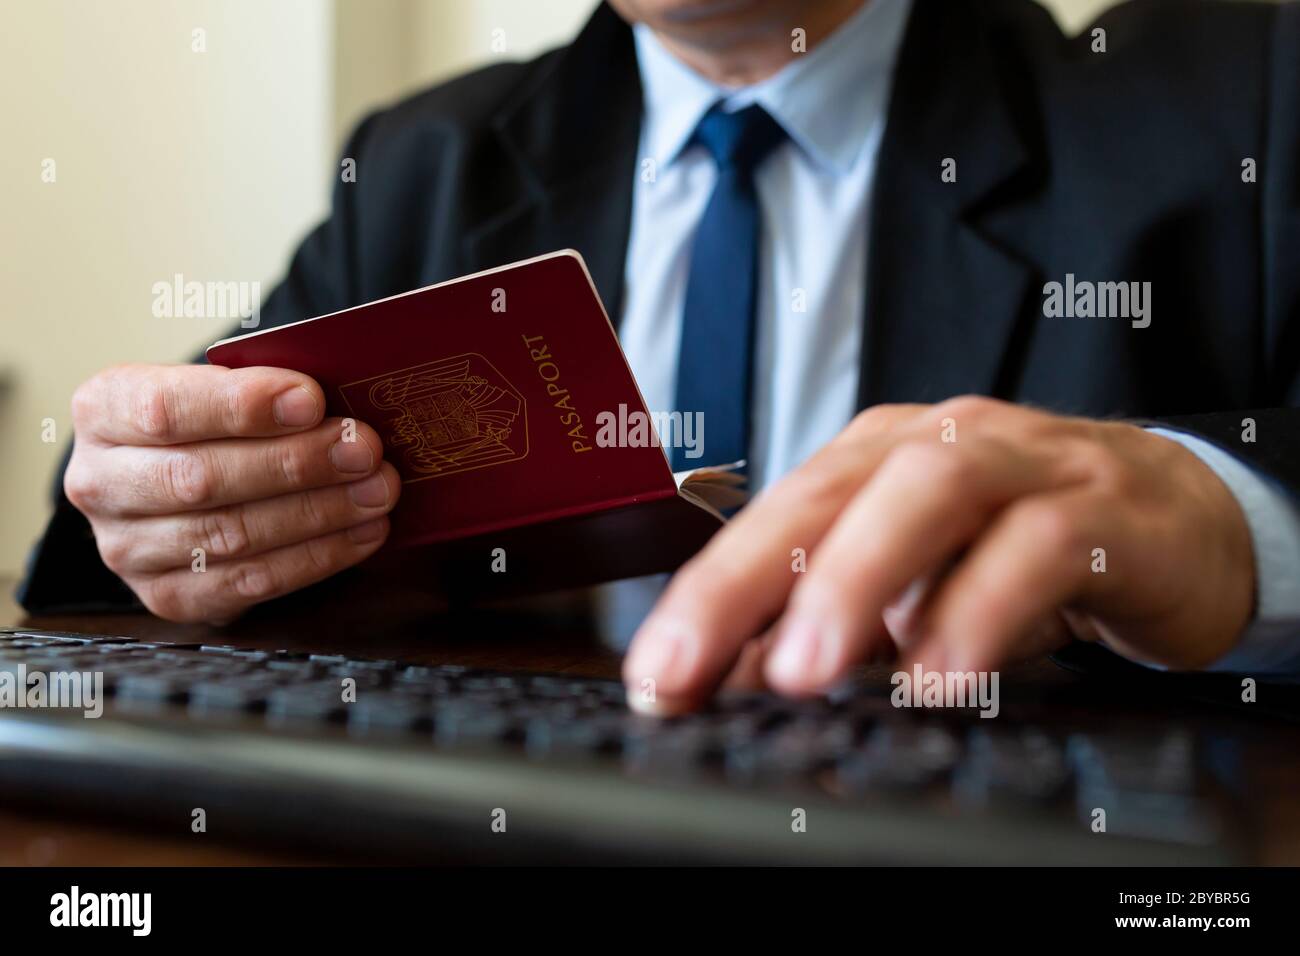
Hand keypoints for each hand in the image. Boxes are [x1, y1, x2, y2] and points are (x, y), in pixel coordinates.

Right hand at [64, 364, 399, 622]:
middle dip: (296, 464)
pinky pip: (250, 582)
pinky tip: (364, 532)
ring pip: (230, 535)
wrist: (172, 479)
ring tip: (377, 490)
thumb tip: (339, 401)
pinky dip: (317, 556)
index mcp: (103, 410)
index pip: (166, 409)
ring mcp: (127, 549)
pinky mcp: (167, 597)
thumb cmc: (210, 421)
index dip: (241, 407)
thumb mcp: (218, 385)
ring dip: (318, 513)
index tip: (312, 399)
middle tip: (365, 449)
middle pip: (201, 479)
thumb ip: (262, 388)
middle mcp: (100, 483)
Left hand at [622, 396, 1254, 712]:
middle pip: (826, 493)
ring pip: (928, 492)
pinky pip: (1037, 545)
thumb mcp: (916, 592)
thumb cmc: (1029, 549)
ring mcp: (1022, 463)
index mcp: (876, 460)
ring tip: (805, 671)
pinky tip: (944, 674)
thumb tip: (733, 677)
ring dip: (855, 580)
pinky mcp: (1102, 506)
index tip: (656, 673)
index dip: (706, 593)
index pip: (771, 517)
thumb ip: (835, 625)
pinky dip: (982, 609)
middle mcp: (937, 444)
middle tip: (691, 668)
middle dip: (745, 580)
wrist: (1179, 524)